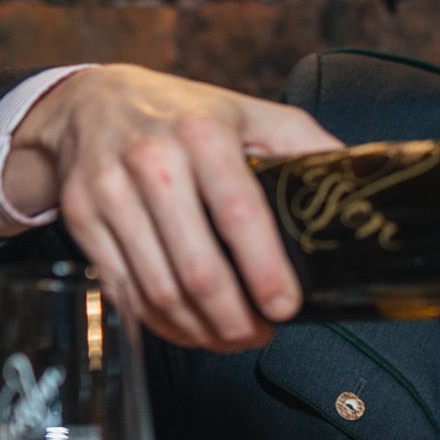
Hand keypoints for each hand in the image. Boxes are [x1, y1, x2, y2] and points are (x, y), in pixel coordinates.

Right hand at [6, 64, 341, 351]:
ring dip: (198, 330)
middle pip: (196, 268)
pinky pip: (123, 291)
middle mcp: (152, 162)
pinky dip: (158, 323)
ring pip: (157, 290)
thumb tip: (356, 187)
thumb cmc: (185, 114)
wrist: (93, 101)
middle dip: (233, 318)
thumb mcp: (250, 112)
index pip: (239, 214)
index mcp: (204, 135)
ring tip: (228, 338)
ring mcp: (110, 192)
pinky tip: (187, 328)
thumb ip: (304, 146)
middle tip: (258, 335)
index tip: (285, 308)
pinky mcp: (82, 219)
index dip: (265, 270)